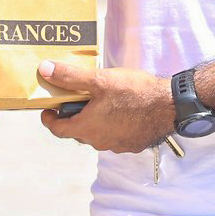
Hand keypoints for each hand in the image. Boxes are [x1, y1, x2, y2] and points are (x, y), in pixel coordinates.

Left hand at [38, 60, 172, 153]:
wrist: (169, 107)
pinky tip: (119, 110)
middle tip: (74, 100)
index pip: (58, 130)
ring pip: (97, 134)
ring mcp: (117, 145)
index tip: (47, 111)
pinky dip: (111, 125)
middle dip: (73, 117)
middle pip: (78, 132)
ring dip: (93, 121)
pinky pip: (115, 136)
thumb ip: (71, 77)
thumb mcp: (100, 80)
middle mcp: (100, 142)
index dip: (49, 120)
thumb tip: (45, 70)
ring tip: (99, 102)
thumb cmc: (134, 93)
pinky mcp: (133, 144)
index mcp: (87, 128)